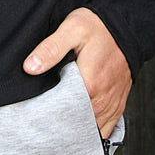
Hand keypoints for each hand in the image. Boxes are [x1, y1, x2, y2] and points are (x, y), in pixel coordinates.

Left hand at [23, 8, 131, 137]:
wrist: (125, 25)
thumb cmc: (98, 27)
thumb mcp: (71, 29)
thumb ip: (50, 49)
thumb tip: (30, 67)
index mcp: (89, 85)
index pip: (62, 112)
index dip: (47, 111)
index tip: (36, 106)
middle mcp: (102, 100)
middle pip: (75, 122)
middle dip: (59, 121)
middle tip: (45, 111)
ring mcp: (111, 105)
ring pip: (90, 129)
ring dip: (75, 126)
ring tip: (60, 117)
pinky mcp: (117, 105)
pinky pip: (105, 128)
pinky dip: (92, 128)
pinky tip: (79, 121)